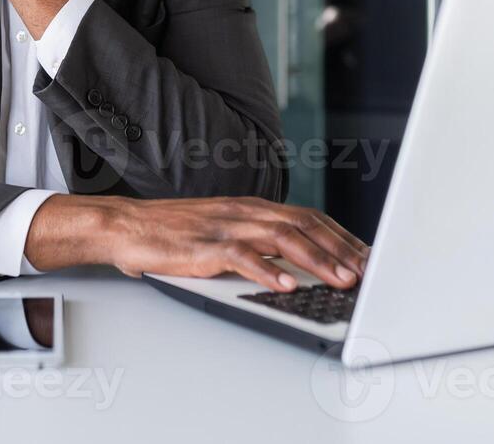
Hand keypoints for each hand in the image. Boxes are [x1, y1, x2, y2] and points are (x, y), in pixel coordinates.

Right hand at [26, 195, 370, 291]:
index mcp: (251, 208)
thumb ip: (256, 242)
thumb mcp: (223, 231)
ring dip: (316, 260)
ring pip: (282, 238)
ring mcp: (225, 226)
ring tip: (341, 279)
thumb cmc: (172, 233)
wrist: (126, 226)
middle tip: (367, 271)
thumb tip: (294, 267)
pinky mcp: (204, 245)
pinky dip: (268, 270)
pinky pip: (242, 256)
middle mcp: (244, 212)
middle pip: (303, 225)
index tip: (365, 255)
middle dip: (340, 249)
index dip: (340, 236)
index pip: (307, 218)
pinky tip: (286, 285)